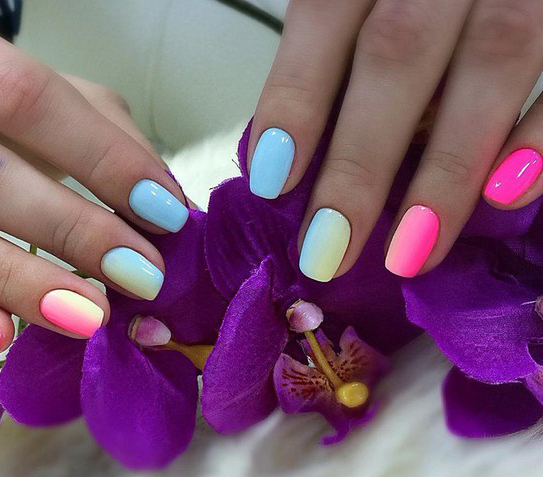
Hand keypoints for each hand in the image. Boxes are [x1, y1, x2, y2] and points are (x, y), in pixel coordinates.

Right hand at [0, 1, 189, 352]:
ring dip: (17, 281)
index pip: (24, 97)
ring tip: (90, 315)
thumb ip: (108, 132)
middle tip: (140, 274)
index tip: (165, 214)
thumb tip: (166, 201)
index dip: (100, 157)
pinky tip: (3, 334)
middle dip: (70, 229)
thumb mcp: (49, 88)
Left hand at [248, 0, 542, 280]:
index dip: (296, 99)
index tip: (271, 184)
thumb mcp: (365, 6)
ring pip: (490, 63)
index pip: (323, 16)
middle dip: (360, 163)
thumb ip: (337, 61)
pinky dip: (539, 137)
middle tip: (328, 249)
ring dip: (446, 171)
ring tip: (409, 253)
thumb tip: (290, 158)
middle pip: (397, 54)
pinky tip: (505, 196)